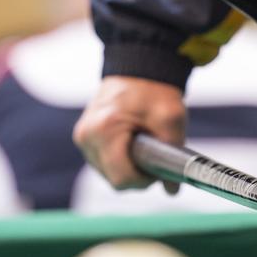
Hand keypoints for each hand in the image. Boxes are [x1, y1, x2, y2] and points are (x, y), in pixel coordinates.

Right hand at [73, 76, 186, 190]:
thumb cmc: (154, 90)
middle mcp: (87, 135)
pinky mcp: (82, 136)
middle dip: (136, 174)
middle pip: (113, 179)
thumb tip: (172, 190)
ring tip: (141, 144)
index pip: (121, 179)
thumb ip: (174, 156)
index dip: (144, 180)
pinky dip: (117, 159)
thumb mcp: (172, 120)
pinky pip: (101, 162)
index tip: (157, 169)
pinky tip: (129, 142)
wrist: (138, 66)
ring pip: (106, 173)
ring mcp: (82, 136)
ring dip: (126, 166)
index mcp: (106, 130)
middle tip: (153, 155)